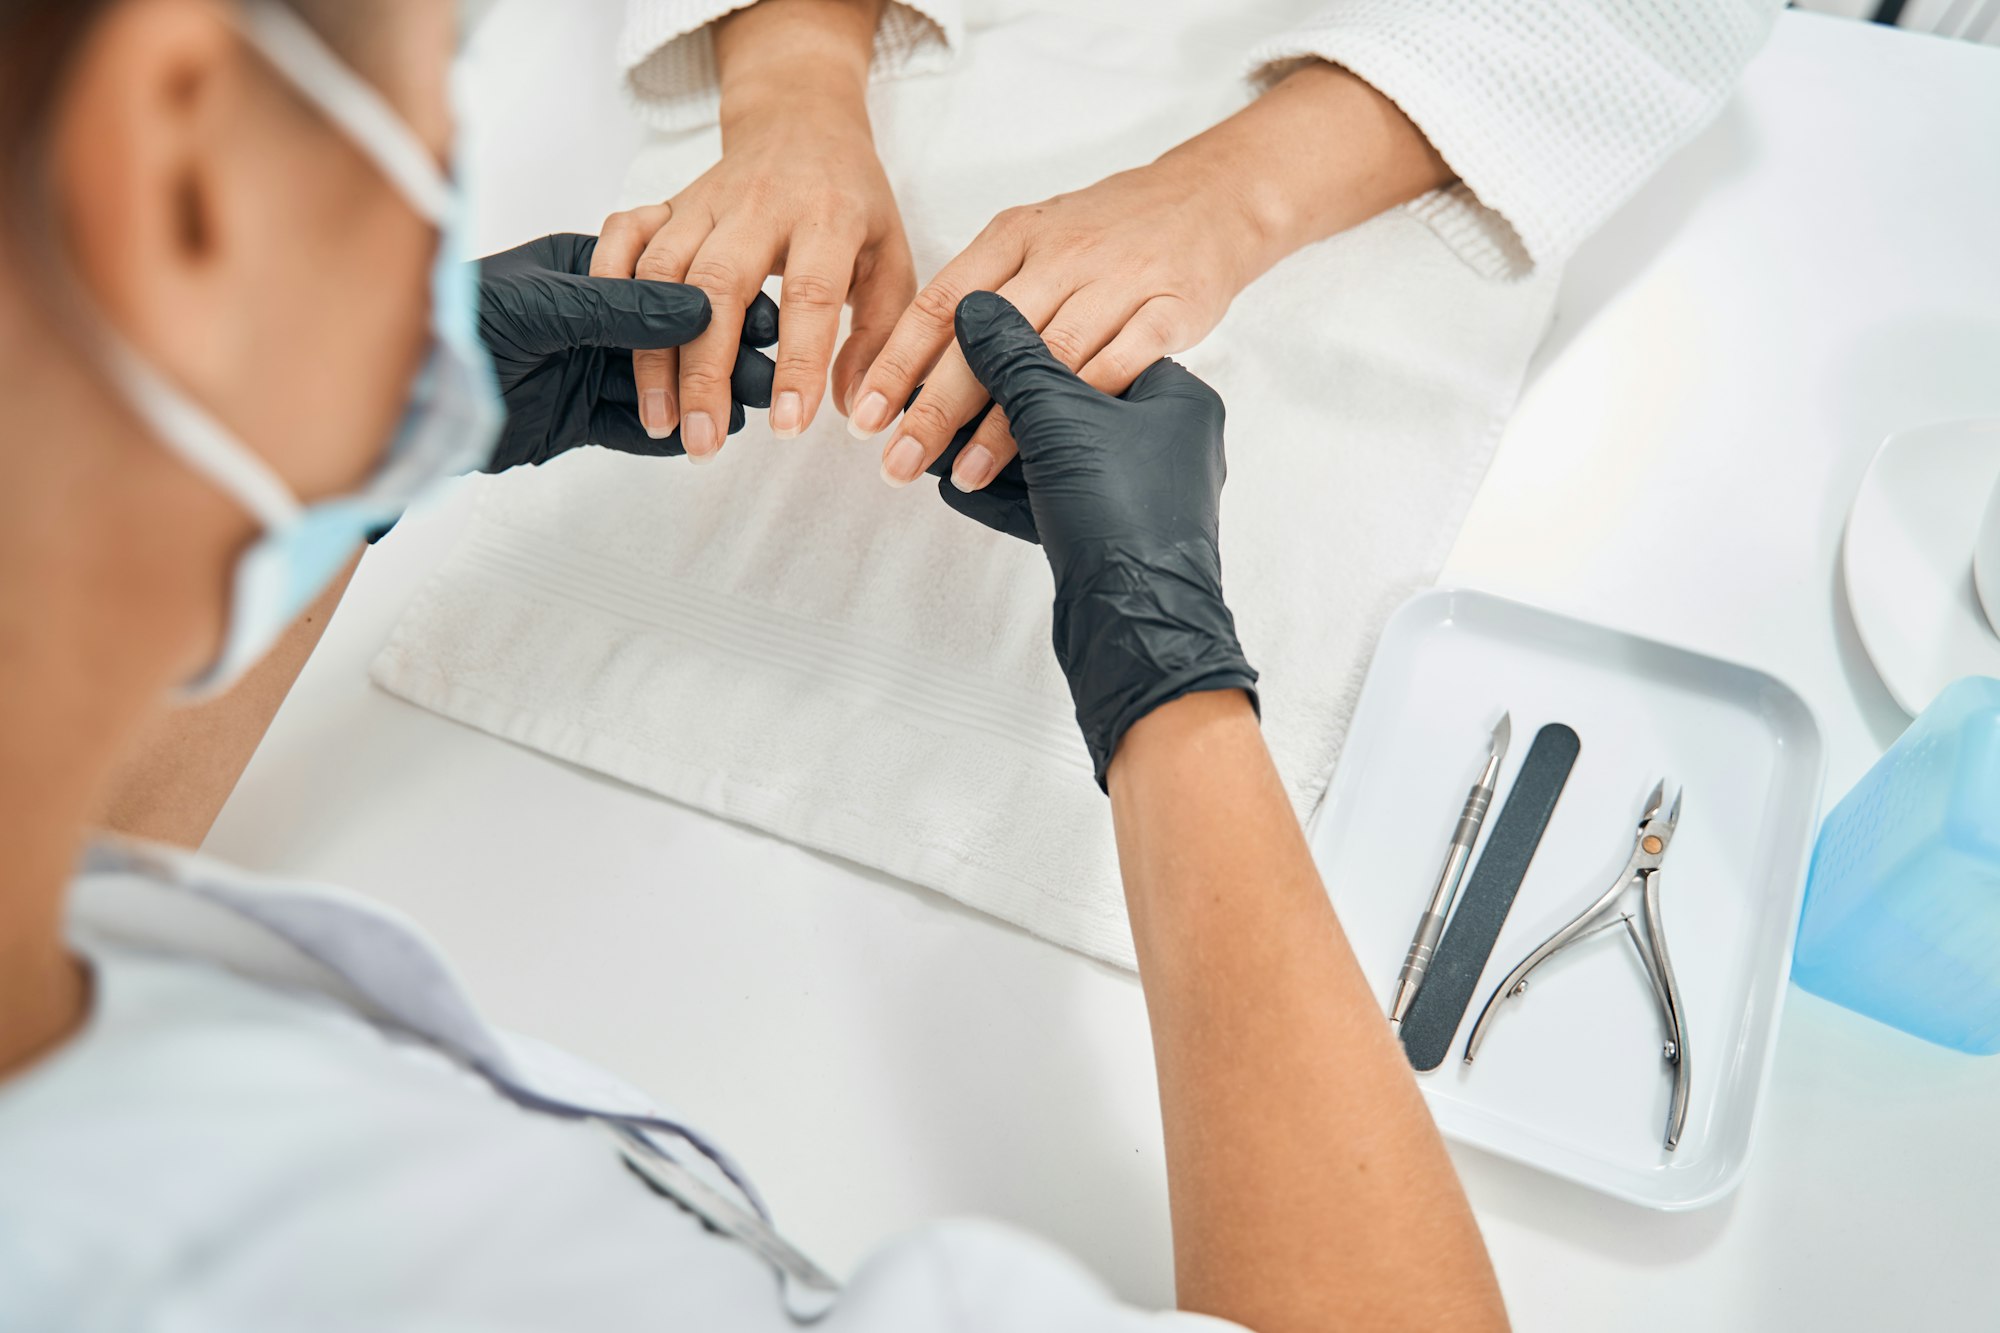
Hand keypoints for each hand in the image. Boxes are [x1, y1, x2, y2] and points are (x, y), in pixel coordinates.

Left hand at [477, 233, 775, 471]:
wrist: (399, 396)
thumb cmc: (454, 324)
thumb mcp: (542, 307)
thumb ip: (621, 308)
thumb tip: (700, 306)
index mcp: (583, 268)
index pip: (667, 280)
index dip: (719, 299)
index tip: (766, 317)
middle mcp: (590, 317)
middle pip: (672, 337)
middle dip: (721, 354)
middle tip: (770, 374)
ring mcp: (585, 368)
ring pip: (660, 385)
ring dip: (703, 398)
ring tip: (749, 411)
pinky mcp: (574, 418)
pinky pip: (633, 427)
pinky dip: (669, 435)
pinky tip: (705, 440)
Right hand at [590, 2, 913, 459]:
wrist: (802, 121)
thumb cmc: (852, 201)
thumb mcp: (890, 259)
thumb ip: (880, 335)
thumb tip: (856, 410)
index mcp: (827, 216)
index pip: (811, 295)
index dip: (798, 364)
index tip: (788, 426)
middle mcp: (759, 205)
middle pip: (719, 287)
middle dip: (705, 372)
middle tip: (702, 442)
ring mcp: (704, 201)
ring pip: (662, 271)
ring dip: (653, 351)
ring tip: (661, 421)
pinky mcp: (666, 201)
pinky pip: (624, 234)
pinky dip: (609, 282)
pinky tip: (610, 343)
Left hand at [851, 158, 1258, 490]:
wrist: (1210, 198)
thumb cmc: (1108, 233)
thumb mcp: (1034, 242)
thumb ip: (981, 298)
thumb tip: (913, 375)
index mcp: (1015, 237)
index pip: (941, 302)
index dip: (897, 362)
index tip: (863, 416)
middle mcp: (1061, 254)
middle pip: (986, 338)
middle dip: (934, 406)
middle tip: (897, 461)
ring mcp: (1119, 279)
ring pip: (1050, 357)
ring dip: (1005, 423)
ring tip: (965, 472)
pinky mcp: (1171, 306)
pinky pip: (1123, 361)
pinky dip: (1085, 405)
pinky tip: (1057, 445)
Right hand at [947, 291, 1257, 786]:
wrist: (1138, 629)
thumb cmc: (1119, 514)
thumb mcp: (1058, 418)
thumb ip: (1013, 358)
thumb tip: (974, 305)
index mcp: (1176, 398)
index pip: (1093, 344)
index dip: (1025, 345)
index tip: (970, 344)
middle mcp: (1168, 443)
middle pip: (1069, 402)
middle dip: (998, 406)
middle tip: (942, 399)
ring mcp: (1143, 495)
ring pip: (1057, 456)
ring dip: (993, 452)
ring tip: (937, 445)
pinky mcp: (1114, 540)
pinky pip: (1055, 501)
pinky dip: (1008, 494)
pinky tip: (957, 486)